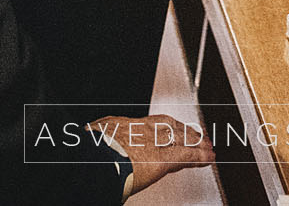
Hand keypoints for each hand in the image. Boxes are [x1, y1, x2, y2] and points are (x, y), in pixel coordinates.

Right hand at [89, 115, 213, 193]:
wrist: (87, 162)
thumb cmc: (80, 156)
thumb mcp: (82, 145)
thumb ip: (89, 150)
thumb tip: (83, 159)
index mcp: (113, 127)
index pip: (141, 125)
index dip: (155, 128)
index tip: (161, 130)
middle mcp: (134, 129)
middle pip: (163, 125)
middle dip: (178, 129)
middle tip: (190, 132)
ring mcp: (149, 142)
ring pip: (178, 137)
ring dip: (193, 141)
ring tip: (205, 145)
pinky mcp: (161, 159)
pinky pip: (186, 155)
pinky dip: (198, 156)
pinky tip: (208, 158)